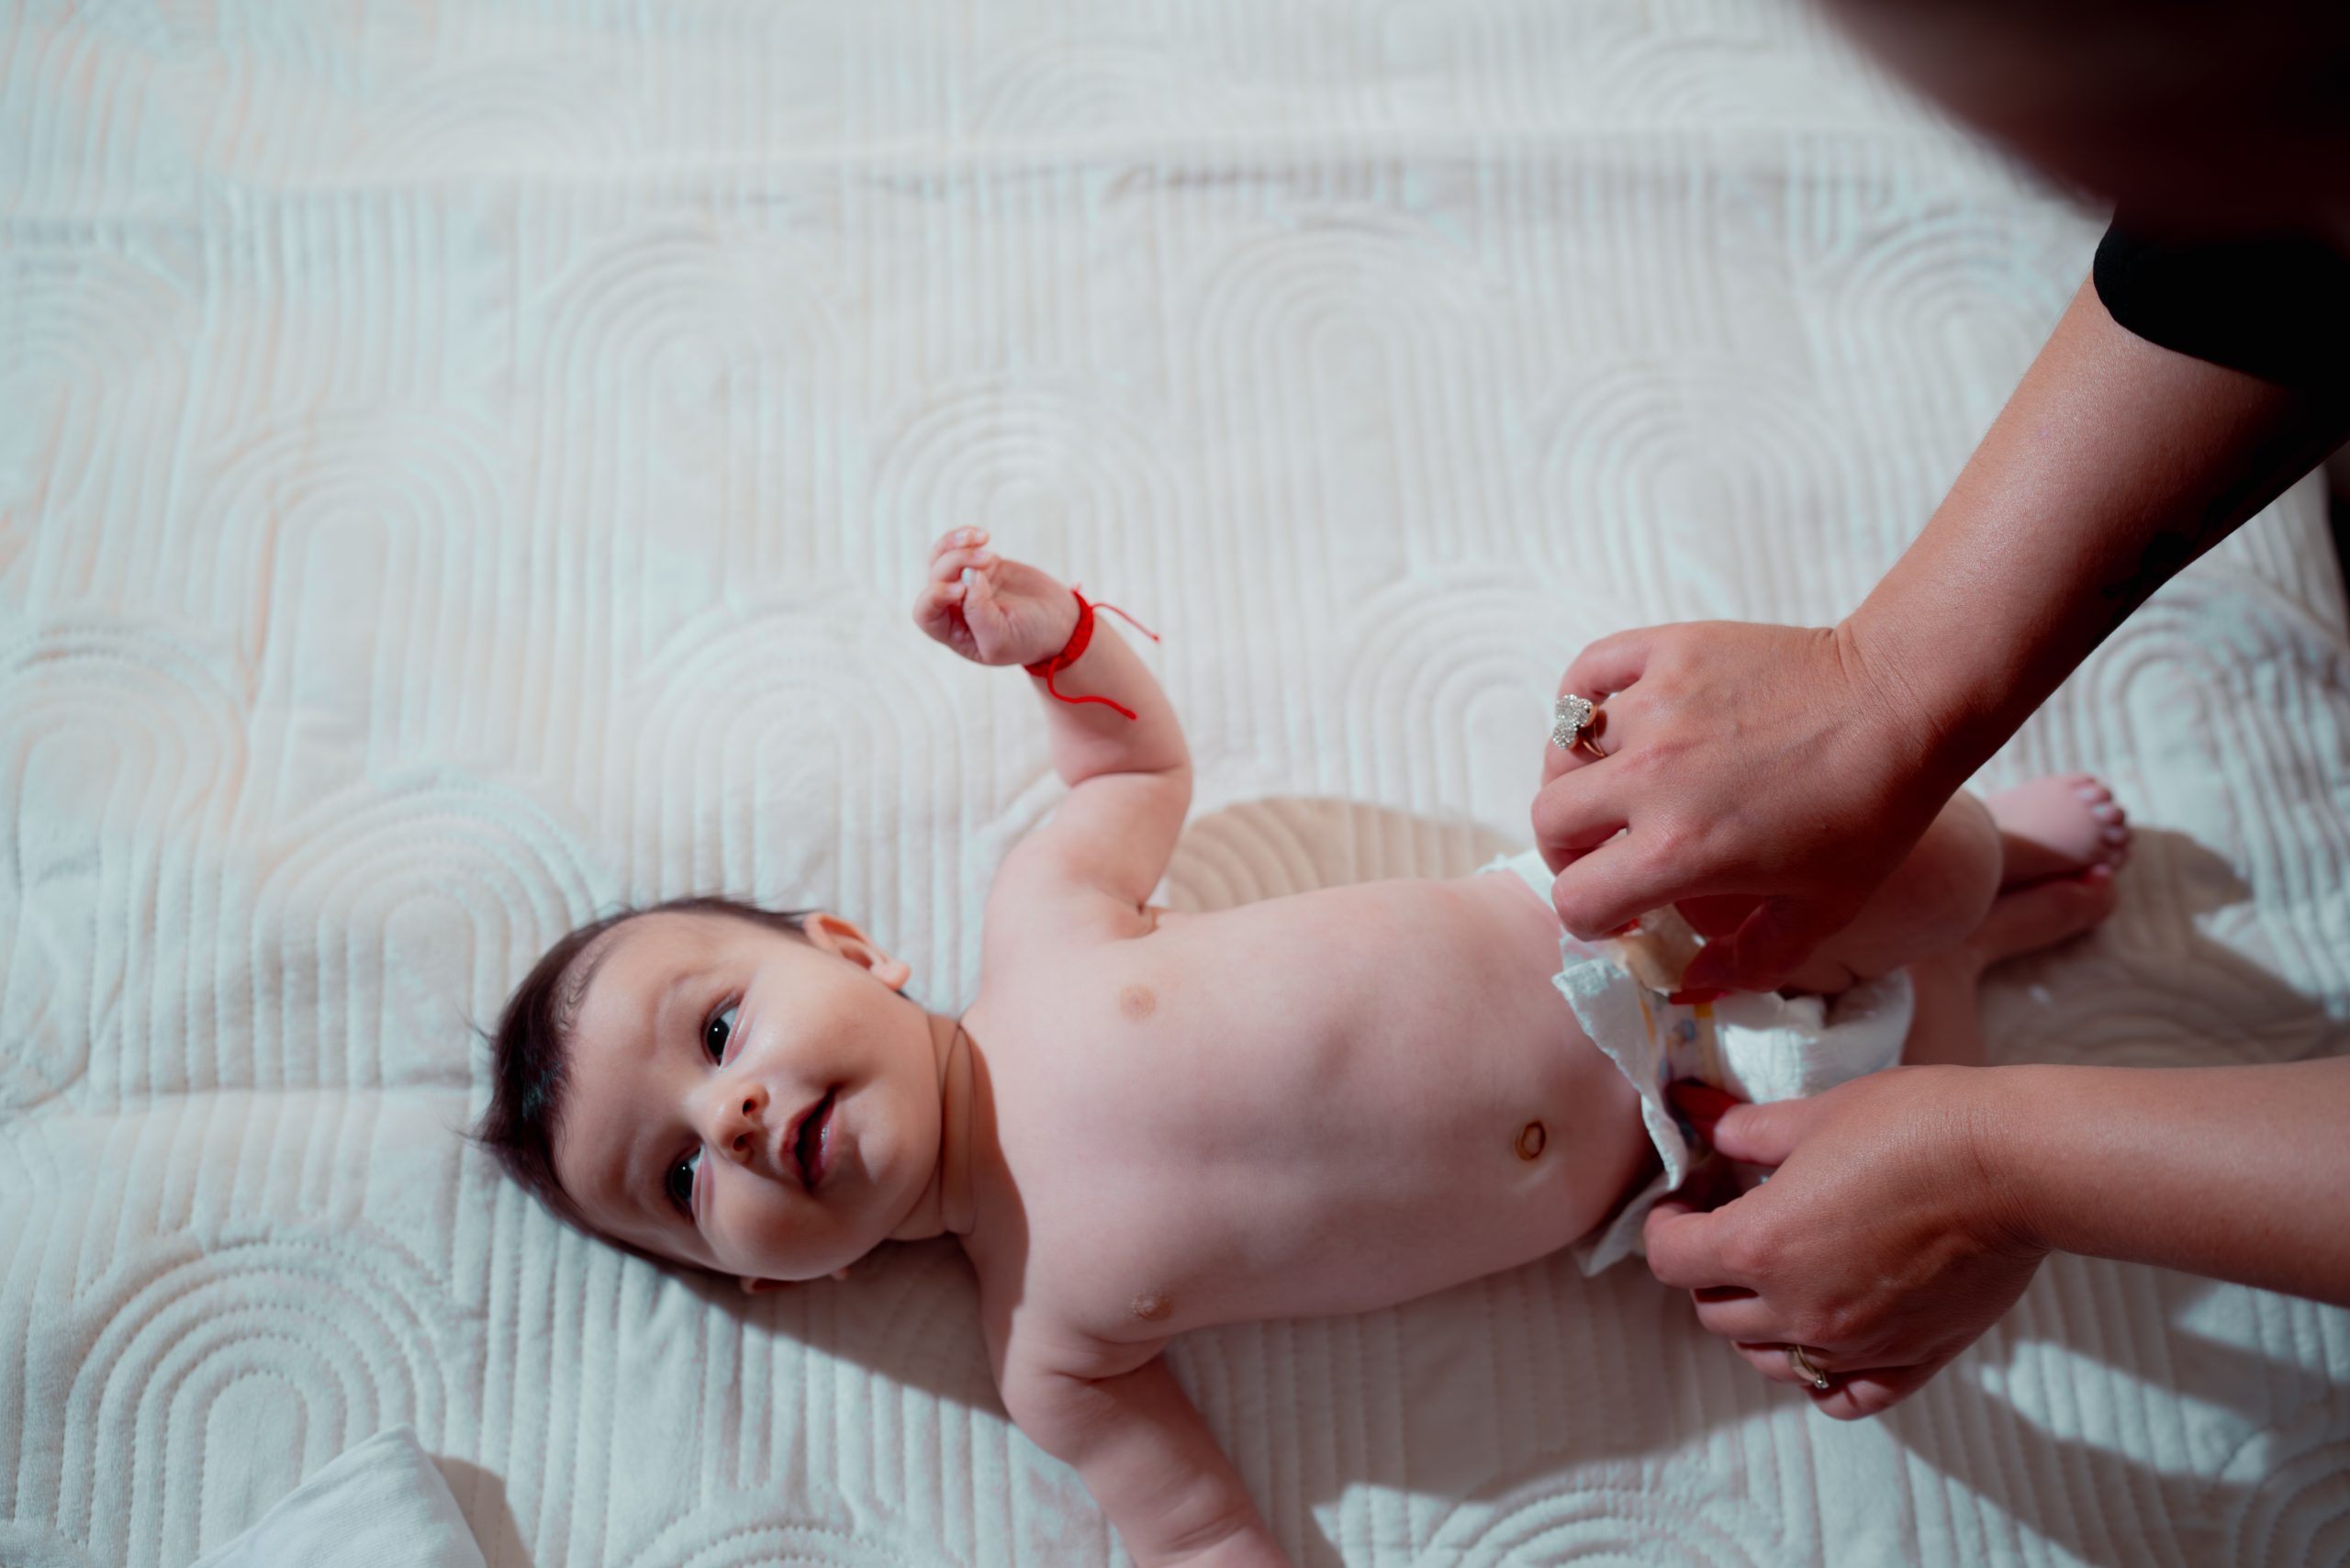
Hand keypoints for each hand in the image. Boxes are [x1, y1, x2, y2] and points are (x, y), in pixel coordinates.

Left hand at [912, 528, 1079, 667]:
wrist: (1058, 623)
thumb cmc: (1029, 639)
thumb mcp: (1002, 638)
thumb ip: (978, 611)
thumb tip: (966, 574)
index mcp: (952, 631)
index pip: (925, 612)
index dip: (935, 596)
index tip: (960, 590)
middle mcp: (952, 607)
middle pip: (935, 578)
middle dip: (957, 563)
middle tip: (989, 561)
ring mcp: (965, 583)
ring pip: (941, 557)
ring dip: (955, 543)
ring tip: (982, 538)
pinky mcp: (980, 565)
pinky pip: (960, 546)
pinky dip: (965, 536)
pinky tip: (983, 535)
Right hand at [1533, 620, 1958, 991]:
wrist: (1903, 701)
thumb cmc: (1872, 811)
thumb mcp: (1822, 909)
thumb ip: (1749, 961)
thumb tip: (1685, 985)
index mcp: (1681, 849)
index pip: (1577, 900)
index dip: (1592, 921)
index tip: (1620, 916)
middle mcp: (1652, 776)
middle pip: (1549, 823)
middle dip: (1569, 853)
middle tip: (1607, 855)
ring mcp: (1655, 707)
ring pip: (1563, 749)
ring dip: (1578, 779)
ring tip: (1614, 789)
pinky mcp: (1668, 652)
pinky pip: (1589, 674)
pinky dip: (1585, 700)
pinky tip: (1613, 722)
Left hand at [1644, 1071, 2047, 1418]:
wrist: (2017, 1167)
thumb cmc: (1916, 1127)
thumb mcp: (1816, 1113)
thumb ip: (1752, 1132)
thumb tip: (1715, 1131)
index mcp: (1762, 1245)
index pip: (1670, 1259)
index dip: (1666, 1226)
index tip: (1684, 1202)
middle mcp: (1798, 1309)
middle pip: (1712, 1312)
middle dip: (1708, 1268)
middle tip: (1732, 1225)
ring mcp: (1854, 1345)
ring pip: (1766, 1358)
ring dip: (1755, 1321)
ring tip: (1780, 1273)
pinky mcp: (1909, 1361)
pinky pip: (1841, 1396)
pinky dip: (1821, 1375)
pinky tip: (1828, 1333)